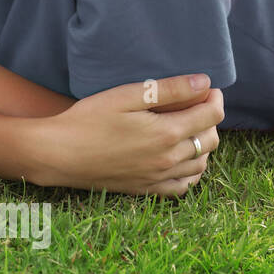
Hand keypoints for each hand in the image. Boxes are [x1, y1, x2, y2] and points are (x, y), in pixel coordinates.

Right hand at [32, 74, 224, 195]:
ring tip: (187, 129)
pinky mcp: (146, 189)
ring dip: (203, 145)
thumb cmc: (87, 120)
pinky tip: (180, 159)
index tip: (207, 88)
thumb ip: (167, 90)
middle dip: (210, 119)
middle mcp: (169, 158)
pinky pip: (184, 185)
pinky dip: (191, 172)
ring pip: (201, 163)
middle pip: (211, 139)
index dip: (214, 98)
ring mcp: (158, 177)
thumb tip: (204, 83)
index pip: (211, 115)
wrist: (58, 154)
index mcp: (166, 133)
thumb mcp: (124, 96)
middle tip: (195, 105)